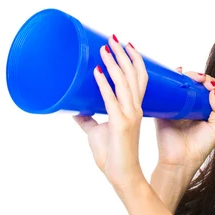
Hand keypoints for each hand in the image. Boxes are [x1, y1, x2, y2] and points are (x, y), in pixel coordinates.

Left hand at [72, 36, 147, 193]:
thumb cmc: (112, 156)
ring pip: (125, 83)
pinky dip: (103, 85)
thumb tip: (74, 109)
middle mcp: (135, 108)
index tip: (126, 44)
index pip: (139, 79)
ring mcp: (129, 115)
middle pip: (134, 74)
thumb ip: (87, 119)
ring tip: (105, 48)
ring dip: (114, 63)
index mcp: (135, 109)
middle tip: (114, 38)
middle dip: (124, 54)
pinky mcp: (120, 124)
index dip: (135, 60)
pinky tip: (96, 72)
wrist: (122, 176)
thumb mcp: (96, 132)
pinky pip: (111, 100)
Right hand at [154, 67, 214, 172]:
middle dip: (200, 77)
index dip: (211, 83)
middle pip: (194, 84)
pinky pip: (165, 91)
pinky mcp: (163, 109)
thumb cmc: (199, 148)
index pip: (208, 90)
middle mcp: (190, 106)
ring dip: (186, 75)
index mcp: (204, 110)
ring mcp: (176, 106)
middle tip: (201, 80)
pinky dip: (170, 78)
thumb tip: (213, 91)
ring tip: (190, 77)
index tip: (210, 85)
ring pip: (181, 84)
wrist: (179, 161)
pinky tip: (175, 73)